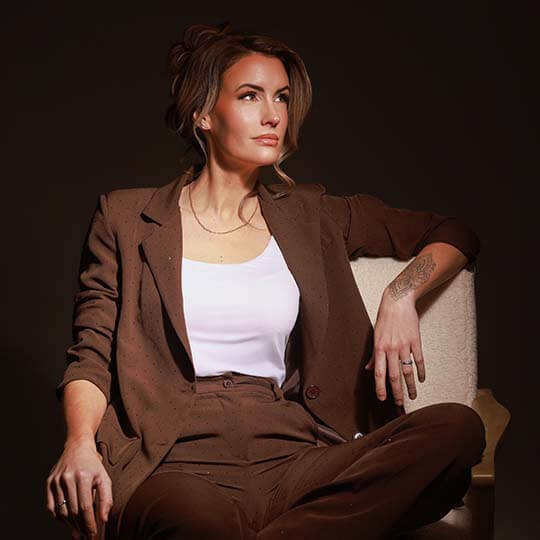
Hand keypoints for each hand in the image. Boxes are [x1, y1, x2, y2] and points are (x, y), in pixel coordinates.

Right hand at [46, 437, 111, 538]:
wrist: (77, 447)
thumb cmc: (93, 465)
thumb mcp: (104, 478)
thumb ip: (106, 498)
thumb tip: (103, 519)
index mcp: (83, 476)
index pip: (85, 507)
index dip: (89, 523)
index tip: (93, 533)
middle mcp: (67, 478)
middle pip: (73, 511)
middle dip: (80, 526)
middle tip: (86, 535)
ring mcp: (56, 481)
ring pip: (61, 511)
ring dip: (70, 524)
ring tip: (79, 530)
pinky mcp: (49, 483)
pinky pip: (51, 507)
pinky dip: (59, 517)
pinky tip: (68, 520)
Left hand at [364, 288, 425, 405]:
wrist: (397, 302)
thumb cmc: (385, 319)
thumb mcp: (375, 336)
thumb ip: (373, 355)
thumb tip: (368, 369)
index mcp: (379, 348)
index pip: (379, 373)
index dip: (380, 388)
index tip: (382, 399)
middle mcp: (391, 348)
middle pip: (394, 375)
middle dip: (396, 392)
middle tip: (398, 404)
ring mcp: (404, 345)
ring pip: (407, 370)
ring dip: (410, 385)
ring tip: (412, 396)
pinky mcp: (415, 341)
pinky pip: (419, 360)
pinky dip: (420, 371)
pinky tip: (421, 379)